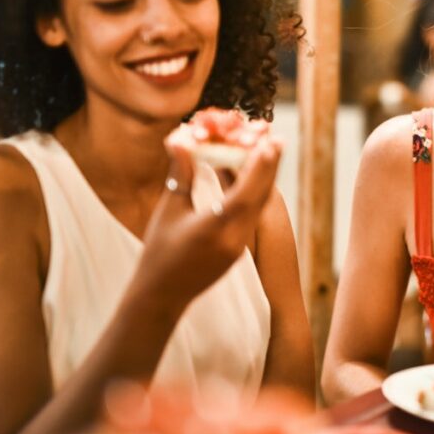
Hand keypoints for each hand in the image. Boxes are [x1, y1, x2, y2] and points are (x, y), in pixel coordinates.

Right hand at [132, 135, 282, 308]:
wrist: (162, 295)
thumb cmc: (158, 252)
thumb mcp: (169, 210)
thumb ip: (180, 174)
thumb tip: (181, 137)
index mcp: (214, 229)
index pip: (244, 194)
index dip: (258, 168)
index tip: (268, 143)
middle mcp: (234, 239)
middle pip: (259, 197)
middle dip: (268, 167)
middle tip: (275, 138)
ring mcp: (240, 246)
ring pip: (258, 206)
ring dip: (264, 178)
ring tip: (269, 151)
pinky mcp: (239, 249)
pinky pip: (251, 215)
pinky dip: (254, 193)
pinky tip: (253, 176)